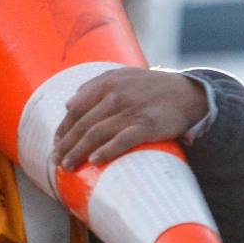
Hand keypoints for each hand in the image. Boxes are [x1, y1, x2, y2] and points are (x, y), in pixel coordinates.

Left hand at [54, 68, 209, 169]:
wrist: (188, 94)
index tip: (55, 144)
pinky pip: (122, 141)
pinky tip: (95, 162)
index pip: (75, 108)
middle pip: (82, 124)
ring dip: (78, 152)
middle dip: (66, 145)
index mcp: (107, 82)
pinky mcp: (147, 126)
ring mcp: (131, 110)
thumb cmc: (151, 88)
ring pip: (96, 134)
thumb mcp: (123, 76)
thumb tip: (68, 103)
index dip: (63, 129)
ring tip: (68, 166)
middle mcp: (116, 95)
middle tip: (56, 161)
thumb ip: (95, 86)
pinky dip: (107, 151)